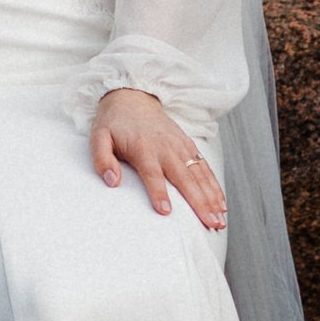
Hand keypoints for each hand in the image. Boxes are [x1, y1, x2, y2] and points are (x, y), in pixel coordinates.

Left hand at [91, 87, 225, 229]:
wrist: (133, 97)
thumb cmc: (115, 123)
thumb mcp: (99, 137)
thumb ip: (102, 159)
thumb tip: (112, 182)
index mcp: (143, 148)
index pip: (152, 174)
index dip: (159, 193)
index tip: (166, 211)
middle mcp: (166, 148)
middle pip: (184, 178)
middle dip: (199, 202)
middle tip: (209, 223)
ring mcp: (180, 146)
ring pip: (199, 175)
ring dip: (211, 198)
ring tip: (219, 220)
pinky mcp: (188, 146)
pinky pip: (204, 168)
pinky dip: (214, 186)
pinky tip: (221, 204)